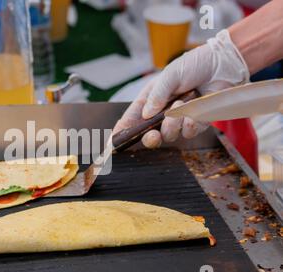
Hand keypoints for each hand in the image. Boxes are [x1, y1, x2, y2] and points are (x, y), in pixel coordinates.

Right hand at [113, 29, 249, 147]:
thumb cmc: (195, 65)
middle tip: (152, 135)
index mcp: (151, 99)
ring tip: (181, 105)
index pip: (133, 118)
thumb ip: (157, 95)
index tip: (114, 140)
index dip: (123, 130)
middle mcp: (163, 112)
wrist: (224, 64)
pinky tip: (193, 111)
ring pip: (169, 135)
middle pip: (149, 134)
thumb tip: (145, 115)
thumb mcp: (170, 75)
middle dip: (149, 138)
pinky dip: (189, 124)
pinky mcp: (197, 122)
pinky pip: (189, 133)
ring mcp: (179, 119)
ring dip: (173, 124)